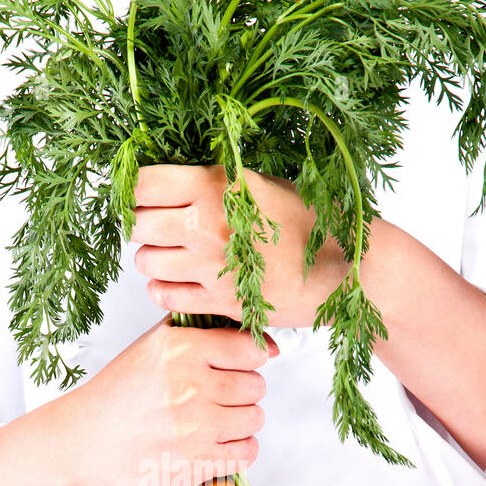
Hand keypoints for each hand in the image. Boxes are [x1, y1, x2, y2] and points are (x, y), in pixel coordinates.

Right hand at [76, 316, 277, 485]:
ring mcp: (195, 428)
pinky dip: (238, 449)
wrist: (90, 440)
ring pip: (255, 418)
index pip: (250, 349)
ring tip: (215, 419)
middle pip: (256, 385)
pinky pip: (247, 452)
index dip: (246, 359)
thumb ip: (206, 328)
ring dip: (240, 420)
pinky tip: (217, 442)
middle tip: (217, 396)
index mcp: (180, 349)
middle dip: (242, 390)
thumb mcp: (155, 343)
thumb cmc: (124, 391)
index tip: (234, 366)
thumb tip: (269, 343)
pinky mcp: (197, 463)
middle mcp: (189, 386)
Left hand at [130, 163, 347, 327]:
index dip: (136, 190)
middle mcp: (208, 225)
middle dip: (143, 225)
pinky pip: (164, 296)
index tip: (143, 196)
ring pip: (146, 263)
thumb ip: (214, 183)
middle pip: (137, 225)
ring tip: (176, 255)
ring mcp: (212, 267)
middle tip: (159, 226)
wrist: (349, 269)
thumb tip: (170, 183)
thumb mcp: (261, 184)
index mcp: (217, 185)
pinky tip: (182, 281)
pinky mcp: (219, 302)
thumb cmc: (312, 221)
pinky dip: (165, 289)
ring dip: (154, 259)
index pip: (143, 184)